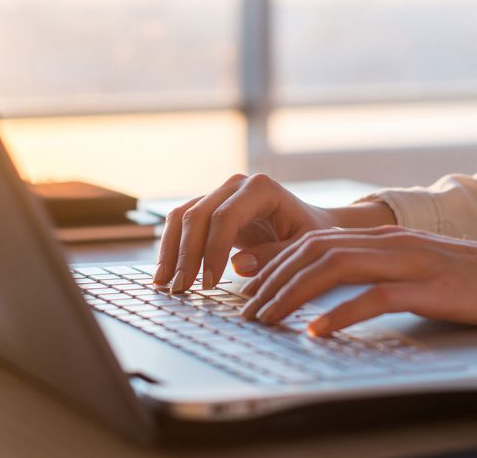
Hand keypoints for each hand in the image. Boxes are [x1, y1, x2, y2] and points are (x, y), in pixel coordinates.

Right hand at [153, 173, 394, 291]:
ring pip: (182, 217)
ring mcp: (219, 193)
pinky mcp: (208, 207)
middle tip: (182, 290)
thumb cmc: (311, 235)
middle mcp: (235, 185)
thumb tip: (238, 264)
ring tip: (164, 285)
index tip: (209, 283)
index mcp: (261, 189)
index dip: (212, 250)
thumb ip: (275, 256)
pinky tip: (165, 274)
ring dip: (170, 251)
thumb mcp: (304, 248)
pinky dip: (170, 247)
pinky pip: (181, 223)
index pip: (225, 217)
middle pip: (198, 216)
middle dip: (186, 255)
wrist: (310, 224)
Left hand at [236, 227, 476, 335]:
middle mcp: (392, 242)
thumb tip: (336, 299)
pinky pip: (376, 297)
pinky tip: (318, 332)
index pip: (313, 242)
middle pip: (313, 250)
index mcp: (385, 238)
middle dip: (271, 280)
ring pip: (334, 267)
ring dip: (293, 294)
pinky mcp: (432, 287)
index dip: (274, 263)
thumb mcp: (420, 273)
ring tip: (266, 319)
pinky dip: (340, 314)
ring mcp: (411, 261)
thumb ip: (380, 278)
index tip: (247, 289)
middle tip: (245, 311)